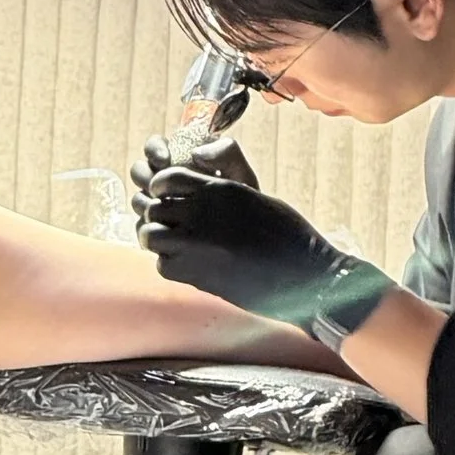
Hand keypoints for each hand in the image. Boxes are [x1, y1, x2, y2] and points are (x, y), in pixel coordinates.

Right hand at [127, 128, 260, 229]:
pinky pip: (141, 227)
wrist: (247, 238)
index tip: (165, 160)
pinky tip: (166, 231)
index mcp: (179, 161)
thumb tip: (196, 152)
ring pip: (137, 199)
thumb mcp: (241, 175)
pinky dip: (148, 226)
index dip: (154, 149)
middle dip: (146, 178)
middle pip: (139, 172)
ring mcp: (157, 206)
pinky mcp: (156, 230)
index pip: (154, 147)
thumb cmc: (242, 201)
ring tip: (167, 211)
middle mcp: (163, 182)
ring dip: (147, 203)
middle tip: (159, 187)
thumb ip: (227, 154)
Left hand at [136, 165, 394, 337]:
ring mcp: (196, 242)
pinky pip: (162, 265)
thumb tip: (201, 193)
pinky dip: (170, 266)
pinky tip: (189, 267)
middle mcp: (203, 210)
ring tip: (175, 248)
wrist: (305, 275)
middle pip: (153, 207)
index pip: (166, 178)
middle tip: (170, 229)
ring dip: (159, 242)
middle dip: (157, 218)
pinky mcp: (197, 273)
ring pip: (150, 235)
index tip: (168, 200)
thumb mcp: (256, 200)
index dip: (161, 190)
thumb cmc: (289, 236)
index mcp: (220, 188)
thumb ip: (224, 194)